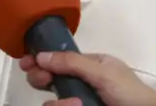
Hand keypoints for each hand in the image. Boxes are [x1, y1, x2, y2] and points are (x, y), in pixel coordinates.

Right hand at [19, 52, 155, 105]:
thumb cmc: (129, 93)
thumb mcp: (102, 73)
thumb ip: (72, 63)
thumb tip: (41, 55)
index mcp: (92, 64)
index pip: (60, 58)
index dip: (42, 59)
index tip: (26, 63)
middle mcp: (83, 82)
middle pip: (51, 78)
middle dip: (42, 78)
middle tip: (40, 80)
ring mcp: (81, 100)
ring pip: (54, 99)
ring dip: (58, 101)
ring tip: (74, 104)